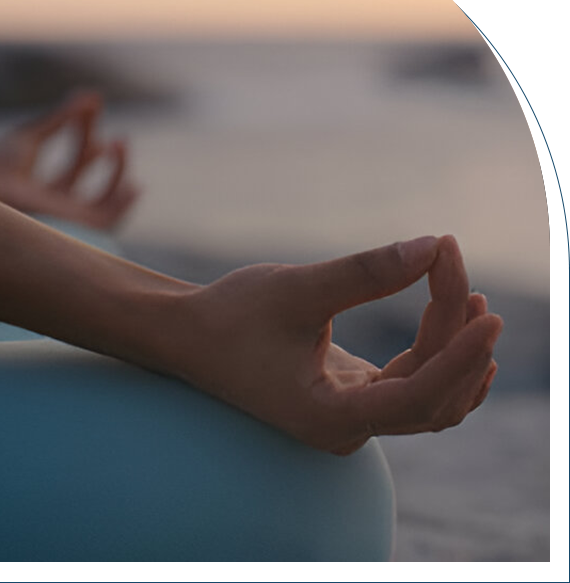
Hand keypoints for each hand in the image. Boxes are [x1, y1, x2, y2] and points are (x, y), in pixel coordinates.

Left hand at [0, 91, 139, 229]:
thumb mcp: (31, 136)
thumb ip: (62, 118)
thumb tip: (92, 95)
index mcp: (37, 187)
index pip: (72, 161)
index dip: (84, 130)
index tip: (91, 105)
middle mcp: (50, 206)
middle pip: (86, 180)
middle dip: (101, 153)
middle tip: (113, 131)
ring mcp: (61, 218)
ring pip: (101, 201)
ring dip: (117, 173)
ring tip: (121, 142)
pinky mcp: (72, 228)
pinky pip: (109, 221)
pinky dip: (123, 204)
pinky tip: (135, 182)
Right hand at [176, 235, 500, 454]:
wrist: (188, 335)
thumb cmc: (231, 316)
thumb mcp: (299, 290)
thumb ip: (367, 272)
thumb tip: (433, 246)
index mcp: (330, 417)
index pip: (419, 399)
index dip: (459, 356)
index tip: (487, 311)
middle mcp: (346, 428)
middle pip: (433, 396)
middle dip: (458, 338)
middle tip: (454, 266)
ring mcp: (349, 414)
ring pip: (428, 393)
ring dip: (452, 346)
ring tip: (468, 290)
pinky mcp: (349, 394)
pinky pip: (412, 383)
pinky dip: (434, 350)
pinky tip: (452, 316)